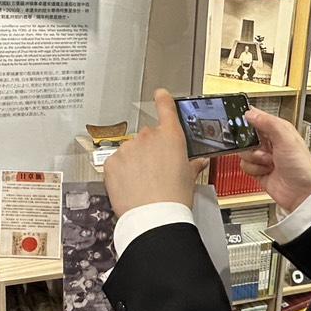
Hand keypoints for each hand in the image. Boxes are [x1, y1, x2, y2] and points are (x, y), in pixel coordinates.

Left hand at [104, 89, 207, 216]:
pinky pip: (116, 163)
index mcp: (170, 136)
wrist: (154, 217)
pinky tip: (130, 186)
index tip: (160, 94)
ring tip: (142, 183)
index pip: (166, 108)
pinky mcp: (112, 161)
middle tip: (155, 171)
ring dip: (134, 162)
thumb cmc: (175, 198)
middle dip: (149, 151)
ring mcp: (128, 148)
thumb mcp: (190, 178)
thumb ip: (192, 164)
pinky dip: (121, 172)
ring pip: (130, 151)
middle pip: (147, 137)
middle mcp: (148, 137)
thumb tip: (198, 162)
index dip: (163, 99)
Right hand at [240, 108, 310, 211]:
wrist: (300, 193)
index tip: (242, 125)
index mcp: (278, 129)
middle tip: (260, 148)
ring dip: (254, 158)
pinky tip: (266, 171)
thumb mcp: (287, 139)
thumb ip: (269, 123)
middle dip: (250, 143)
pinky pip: (244, 165)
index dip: (247, 118)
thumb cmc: (301, 166)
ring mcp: (263, 156)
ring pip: (244, 151)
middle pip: (245, 135)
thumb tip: (251, 113)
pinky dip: (254, 169)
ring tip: (268, 162)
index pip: (257, 117)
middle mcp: (269, 141)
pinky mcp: (258, 169)